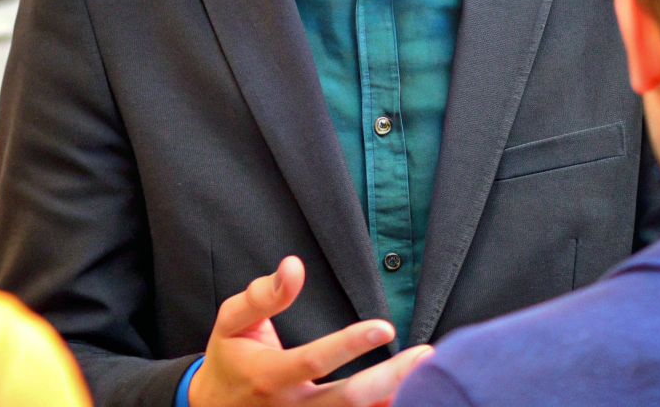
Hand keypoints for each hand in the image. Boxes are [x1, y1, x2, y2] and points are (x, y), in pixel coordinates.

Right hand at [189, 256, 432, 406]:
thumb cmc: (228, 357)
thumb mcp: (233, 320)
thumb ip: (263, 294)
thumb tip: (294, 265)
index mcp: (270, 375)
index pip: (315, 362)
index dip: (350, 345)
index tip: (386, 326)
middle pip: (347, 401)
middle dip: (390, 379)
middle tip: (426, 357)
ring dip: (392, 400)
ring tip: (430, 381)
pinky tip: (408, 399)